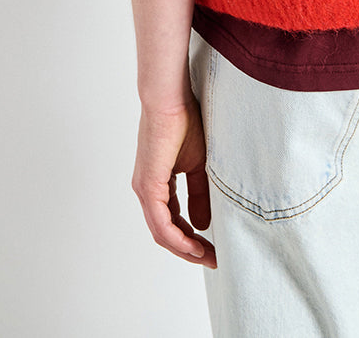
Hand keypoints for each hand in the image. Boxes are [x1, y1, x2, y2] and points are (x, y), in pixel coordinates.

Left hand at [131, 98, 217, 267]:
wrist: (171, 98)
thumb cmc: (185, 121)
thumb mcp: (199, 164)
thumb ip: (199, 193)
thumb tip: (203, 224)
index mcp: (157, 185)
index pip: (172, 221)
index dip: (192, 238)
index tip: (214, 248)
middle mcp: (146, 191)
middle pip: (166, 233)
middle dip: (190, 250)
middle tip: (213, 260)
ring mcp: (144, 190)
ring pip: (162, 233)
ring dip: (185, 249)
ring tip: (207, 256)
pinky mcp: (148, 185)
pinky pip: (161, 222)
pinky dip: (178, 238)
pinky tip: (194, 245)